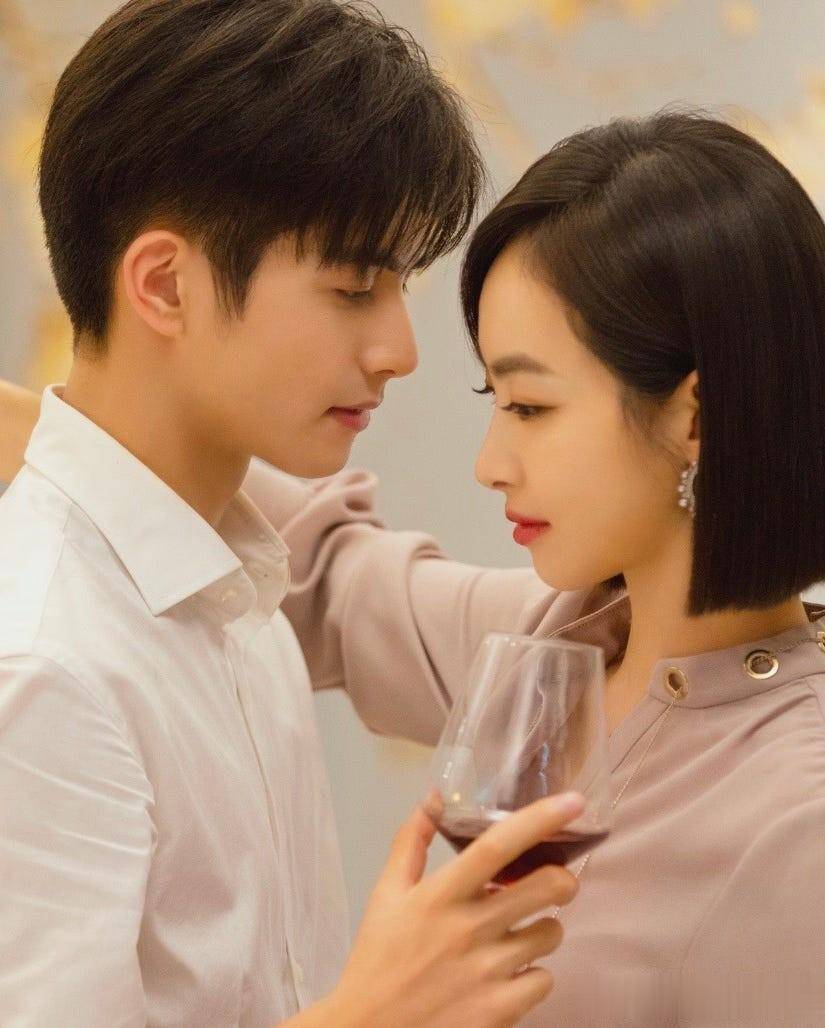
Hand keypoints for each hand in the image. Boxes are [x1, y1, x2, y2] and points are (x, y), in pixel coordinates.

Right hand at [321, 792, 584, 1027]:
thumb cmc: (376, 960)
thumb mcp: (385, 895)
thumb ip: (411, 842)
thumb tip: (434, 797)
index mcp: (440, 895)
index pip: (497, 846)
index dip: (540, 819)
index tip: (573, 801)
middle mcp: (469, 929)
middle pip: (547, 887)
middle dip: (562, 879)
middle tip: (552, 882)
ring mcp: (488, 972)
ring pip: (552, 933)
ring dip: (543, 927)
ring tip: (517, 932)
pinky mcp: (500, 1011)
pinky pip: (544, 980)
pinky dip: (533, 974)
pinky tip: (508, 973)